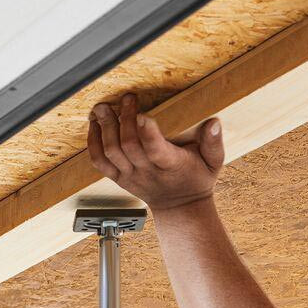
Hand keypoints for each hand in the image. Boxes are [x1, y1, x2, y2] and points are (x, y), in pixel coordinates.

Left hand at [88, 94, 223, 210]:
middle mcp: (148, 172)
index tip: (143, 114)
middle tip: (124, 99)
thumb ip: (214, 143)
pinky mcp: (119, 178)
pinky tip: (93, 125)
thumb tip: (214, 123)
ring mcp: (130, 176)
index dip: (147, 133)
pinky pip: (100, 162)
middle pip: (128, 146)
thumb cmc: (196, 180)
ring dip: (104, 129)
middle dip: (123, 120)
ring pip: (111, 153)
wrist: (180, 208)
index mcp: (171, 165)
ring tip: (102, 109)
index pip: (156, 150)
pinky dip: (93, 143)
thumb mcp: (213, 163)